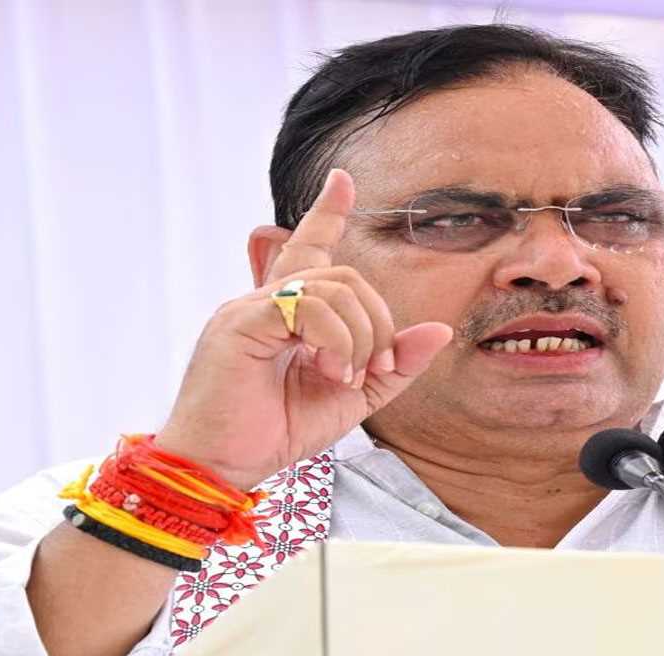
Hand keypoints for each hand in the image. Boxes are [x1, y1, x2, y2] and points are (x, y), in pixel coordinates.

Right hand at [154, 169, 452, 489]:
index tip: (343, 181)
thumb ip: (393, 363)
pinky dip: (335, 338)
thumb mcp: (354, 398)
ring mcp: (250, 306)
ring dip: (358, 335)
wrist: (224, 466)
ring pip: (334, 287)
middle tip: (371, 369)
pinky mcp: (241, 321)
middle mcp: (266, 299)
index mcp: (288, 313)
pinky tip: (330, 370)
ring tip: (344, 376)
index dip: (328, 213)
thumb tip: (440, 329)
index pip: (310, 247)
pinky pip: (307, 304)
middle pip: (346, 276)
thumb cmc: (275, 432)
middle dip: (377, 321)